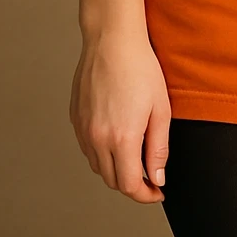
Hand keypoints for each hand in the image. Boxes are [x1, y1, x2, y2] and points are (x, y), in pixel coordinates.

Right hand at [70, 30, 170, 203]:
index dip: (144, 195)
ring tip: (135, 159)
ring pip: (97, 166)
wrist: (112, 41)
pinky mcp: (75, 118)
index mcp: (121, 138)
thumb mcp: (161, 110)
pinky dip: (102, 154)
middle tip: (150, 178)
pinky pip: (87, 148)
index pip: (128, 185)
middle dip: (132, 185)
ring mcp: (83, 129)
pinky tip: (117, 140)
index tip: (157, 192)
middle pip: (111, 180)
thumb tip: (157, 177)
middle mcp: (97, 138)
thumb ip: (158, 148)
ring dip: (116, 170)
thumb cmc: (141, 69)